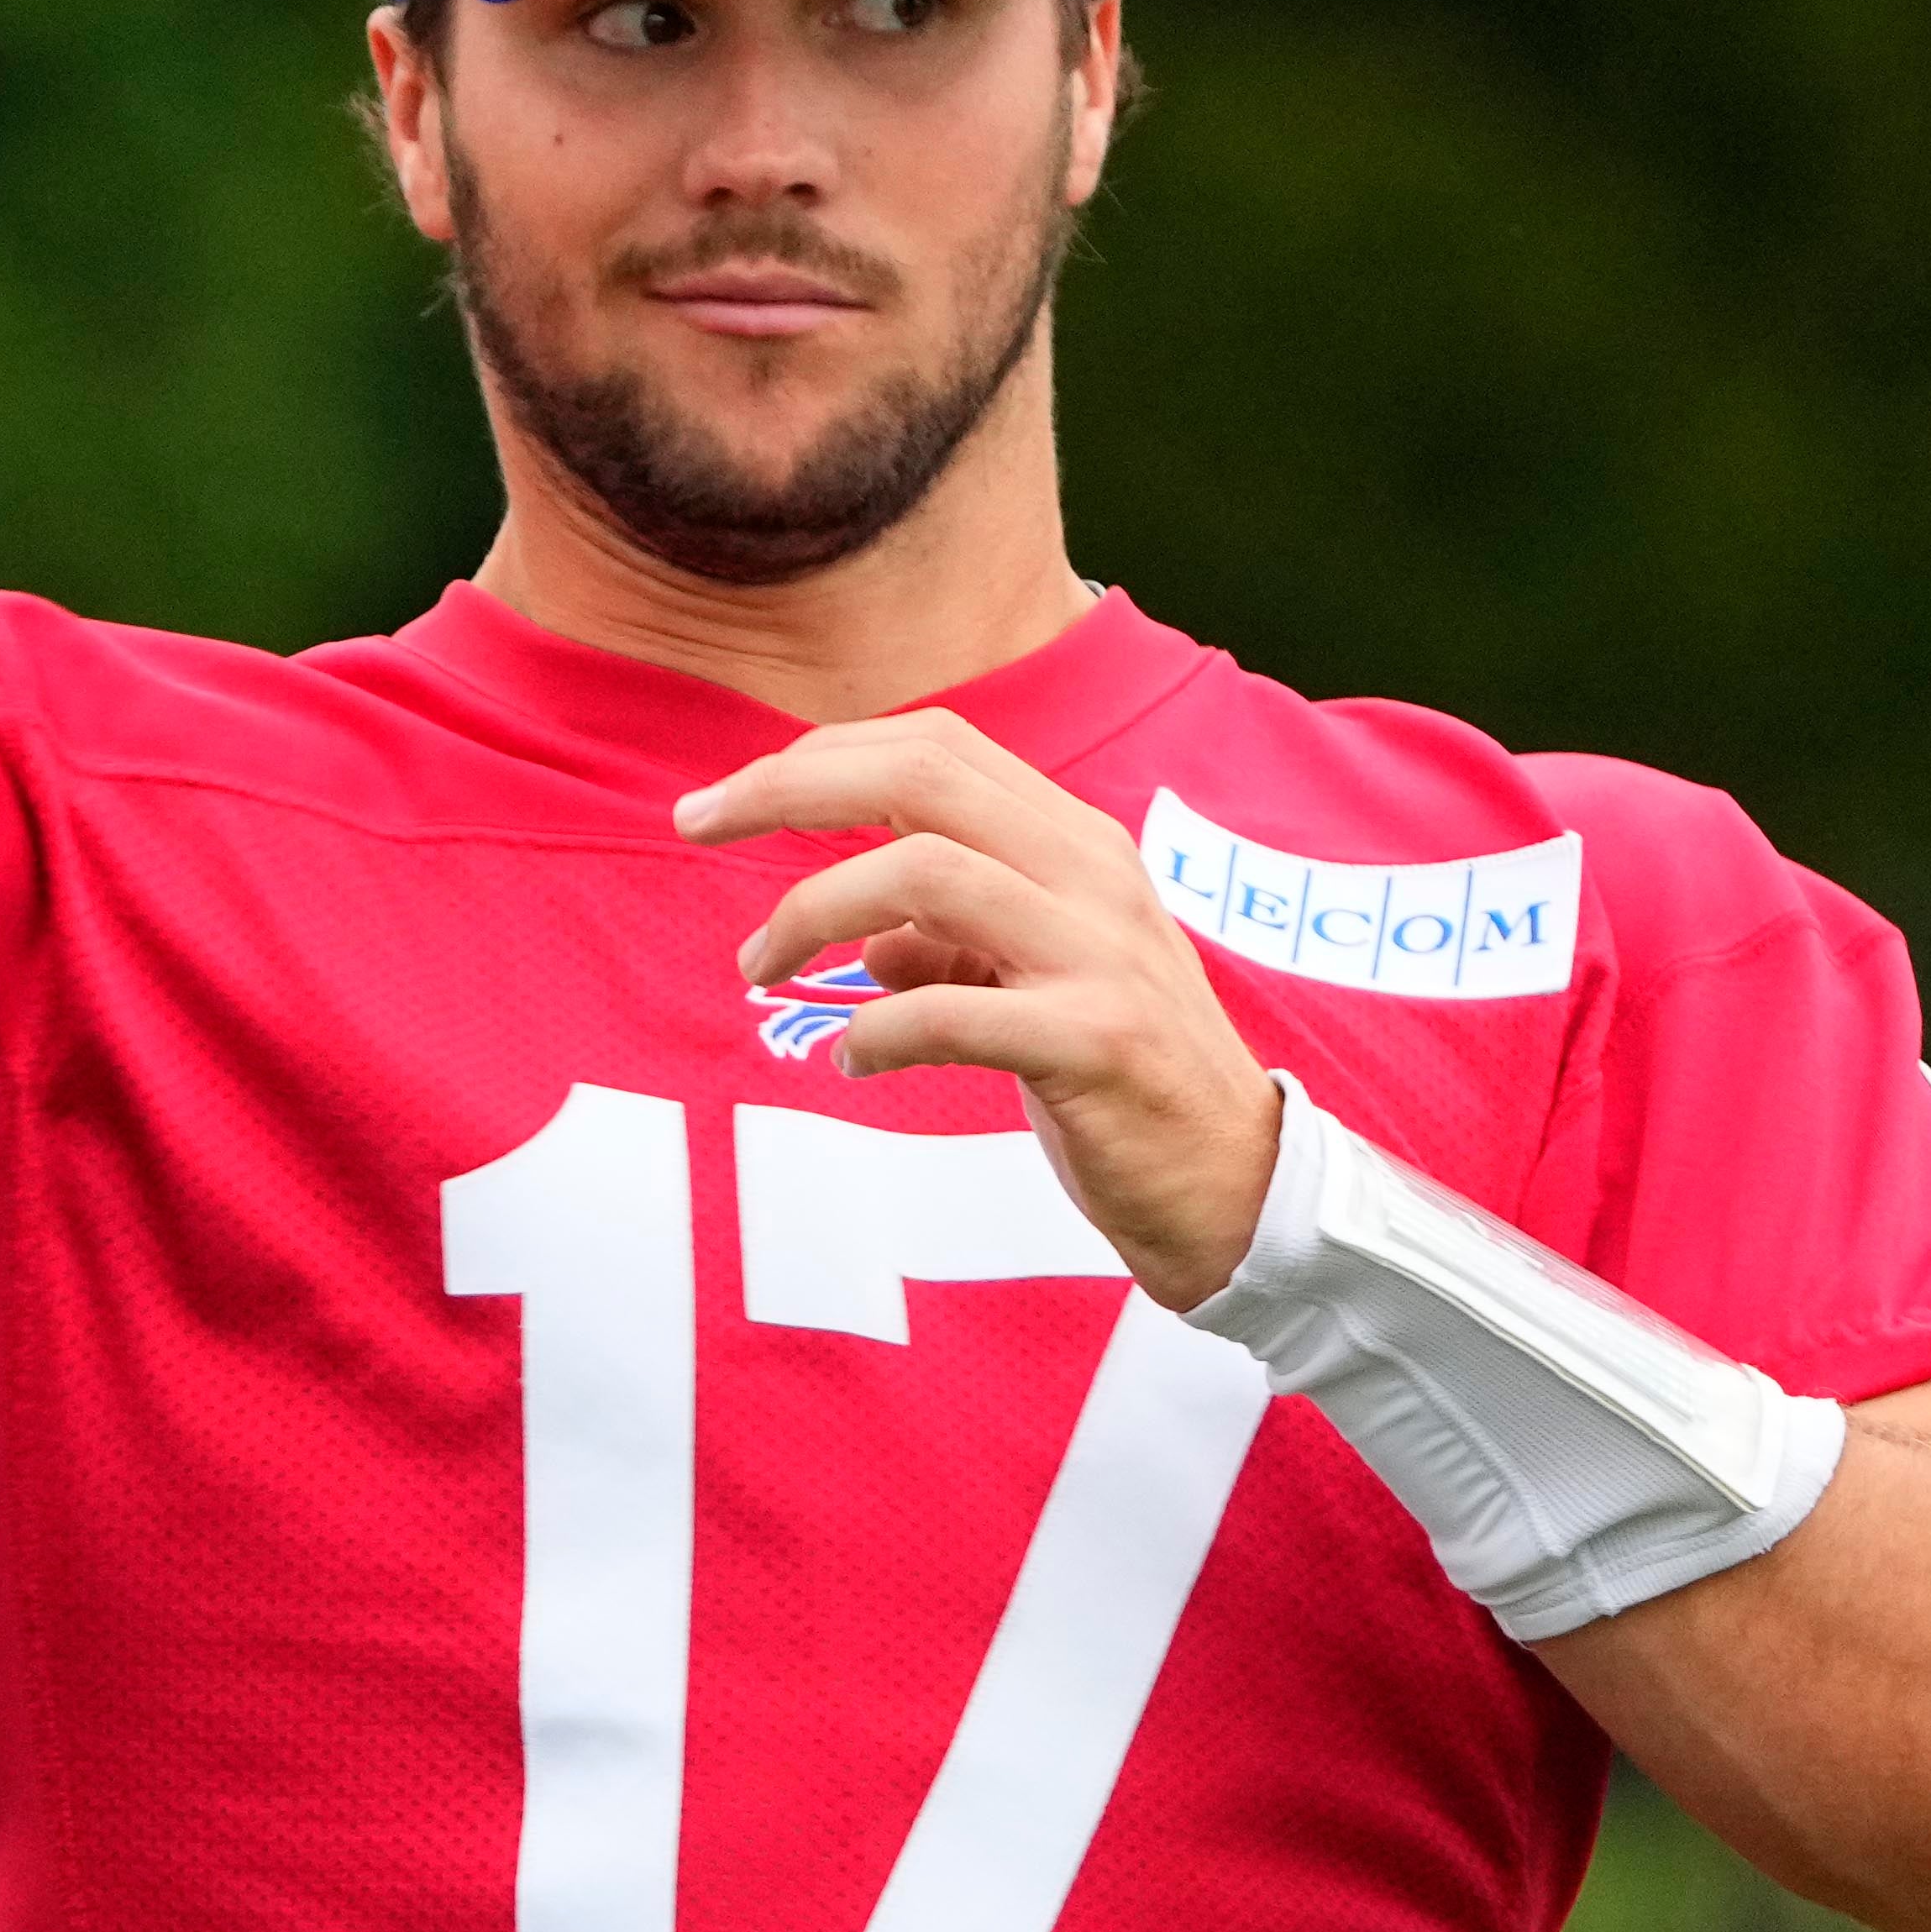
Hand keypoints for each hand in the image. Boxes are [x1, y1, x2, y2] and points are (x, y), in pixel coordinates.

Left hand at [672, 709, 1290, 1305]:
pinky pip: (953, 1012)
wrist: (1235, 1185)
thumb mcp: (1036, 985)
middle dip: (790, 787)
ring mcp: (1098, 955)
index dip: (818, 755)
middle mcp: (1092, 876)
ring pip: (927, 875)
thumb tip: (864, 942)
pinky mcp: (1096, 1043)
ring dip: (814, 912)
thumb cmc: (1125, 1081)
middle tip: (694, 825)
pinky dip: (877, 1031)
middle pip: (923, 777)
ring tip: (759, 968)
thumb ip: (956, 943)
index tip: (725, 801)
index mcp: (1074, 843)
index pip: (935, 746)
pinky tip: (848, 1061)